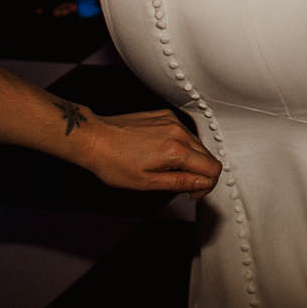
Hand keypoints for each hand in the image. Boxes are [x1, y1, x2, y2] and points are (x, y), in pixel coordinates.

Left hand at [72, 107, 221, 194]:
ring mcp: (172, 121)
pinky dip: (181, 145)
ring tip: (168, 170)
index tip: (192, 192)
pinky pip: (184, 132)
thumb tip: (203, 183)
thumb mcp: (147, 182)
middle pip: (208, 156)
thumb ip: (180, 182)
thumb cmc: (113, 162)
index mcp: (176, 150)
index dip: (206, 186)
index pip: (212, 168)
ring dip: (190, 159)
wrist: (94, 138)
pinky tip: (162, 154)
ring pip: (197, 144)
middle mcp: (178, 131)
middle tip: (181, 185)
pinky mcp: (165, 115)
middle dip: (200, 174)